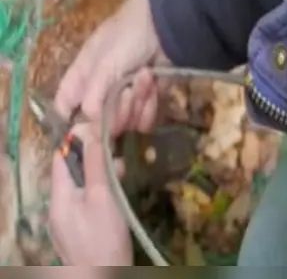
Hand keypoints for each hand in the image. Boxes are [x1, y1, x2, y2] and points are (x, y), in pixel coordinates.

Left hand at [49, 122, 132, 265]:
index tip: (100, 129)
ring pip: (81, 188)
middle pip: (72, 172)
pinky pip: (86, 203)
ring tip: (123, 172)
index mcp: (59, 195)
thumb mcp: (102, 196)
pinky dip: (100, 193)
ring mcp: (67, 221)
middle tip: (119, 152)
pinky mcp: (79, 231)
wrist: (103, 277)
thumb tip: (89, 131)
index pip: (61, 158)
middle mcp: (58, 206)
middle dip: (94, 158)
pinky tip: (116, 196)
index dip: (78, 140)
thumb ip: (96, 165)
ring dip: (100, 176)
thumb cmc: (103, 236)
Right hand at [54, 0, 166, 135]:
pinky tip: (155, 88)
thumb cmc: (129, 36)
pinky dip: (151, 107)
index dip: (70, 120)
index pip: (65, 105)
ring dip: (136, 104)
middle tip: (127, 92)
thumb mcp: (105, 64)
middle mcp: (102, 88)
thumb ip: (93, 96)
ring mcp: (127, 94)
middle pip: (100, 120)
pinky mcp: (150, 96)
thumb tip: (90, 124)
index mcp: (83, 76)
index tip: (82, 129)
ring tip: (146, 78)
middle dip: (115, 111)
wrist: (170, 25)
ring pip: (124, 120)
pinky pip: (145, 118)